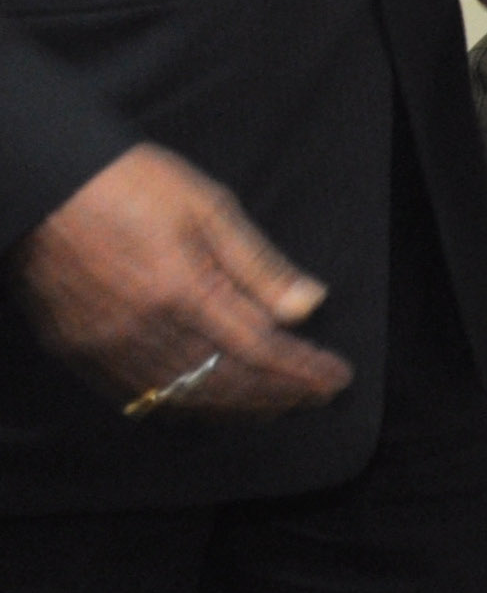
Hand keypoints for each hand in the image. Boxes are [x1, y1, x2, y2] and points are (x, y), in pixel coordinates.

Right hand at [13, 146, 350, 417]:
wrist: (44, 187)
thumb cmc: (130, 185)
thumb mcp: (209, 207)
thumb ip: (259, 265)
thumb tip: (308, 306)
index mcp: (183, 290)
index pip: (259, 348)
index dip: (302, 370)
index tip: (336, 378)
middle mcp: (145, 330)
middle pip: (224, 382)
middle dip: (278, 394)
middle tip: (315, 396)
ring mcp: (107, 348)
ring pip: (183, 397)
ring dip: (236, 407)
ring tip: (276, 405)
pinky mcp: (79, 352)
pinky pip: (139, 395)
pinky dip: (183, 405)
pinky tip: (209, 402)